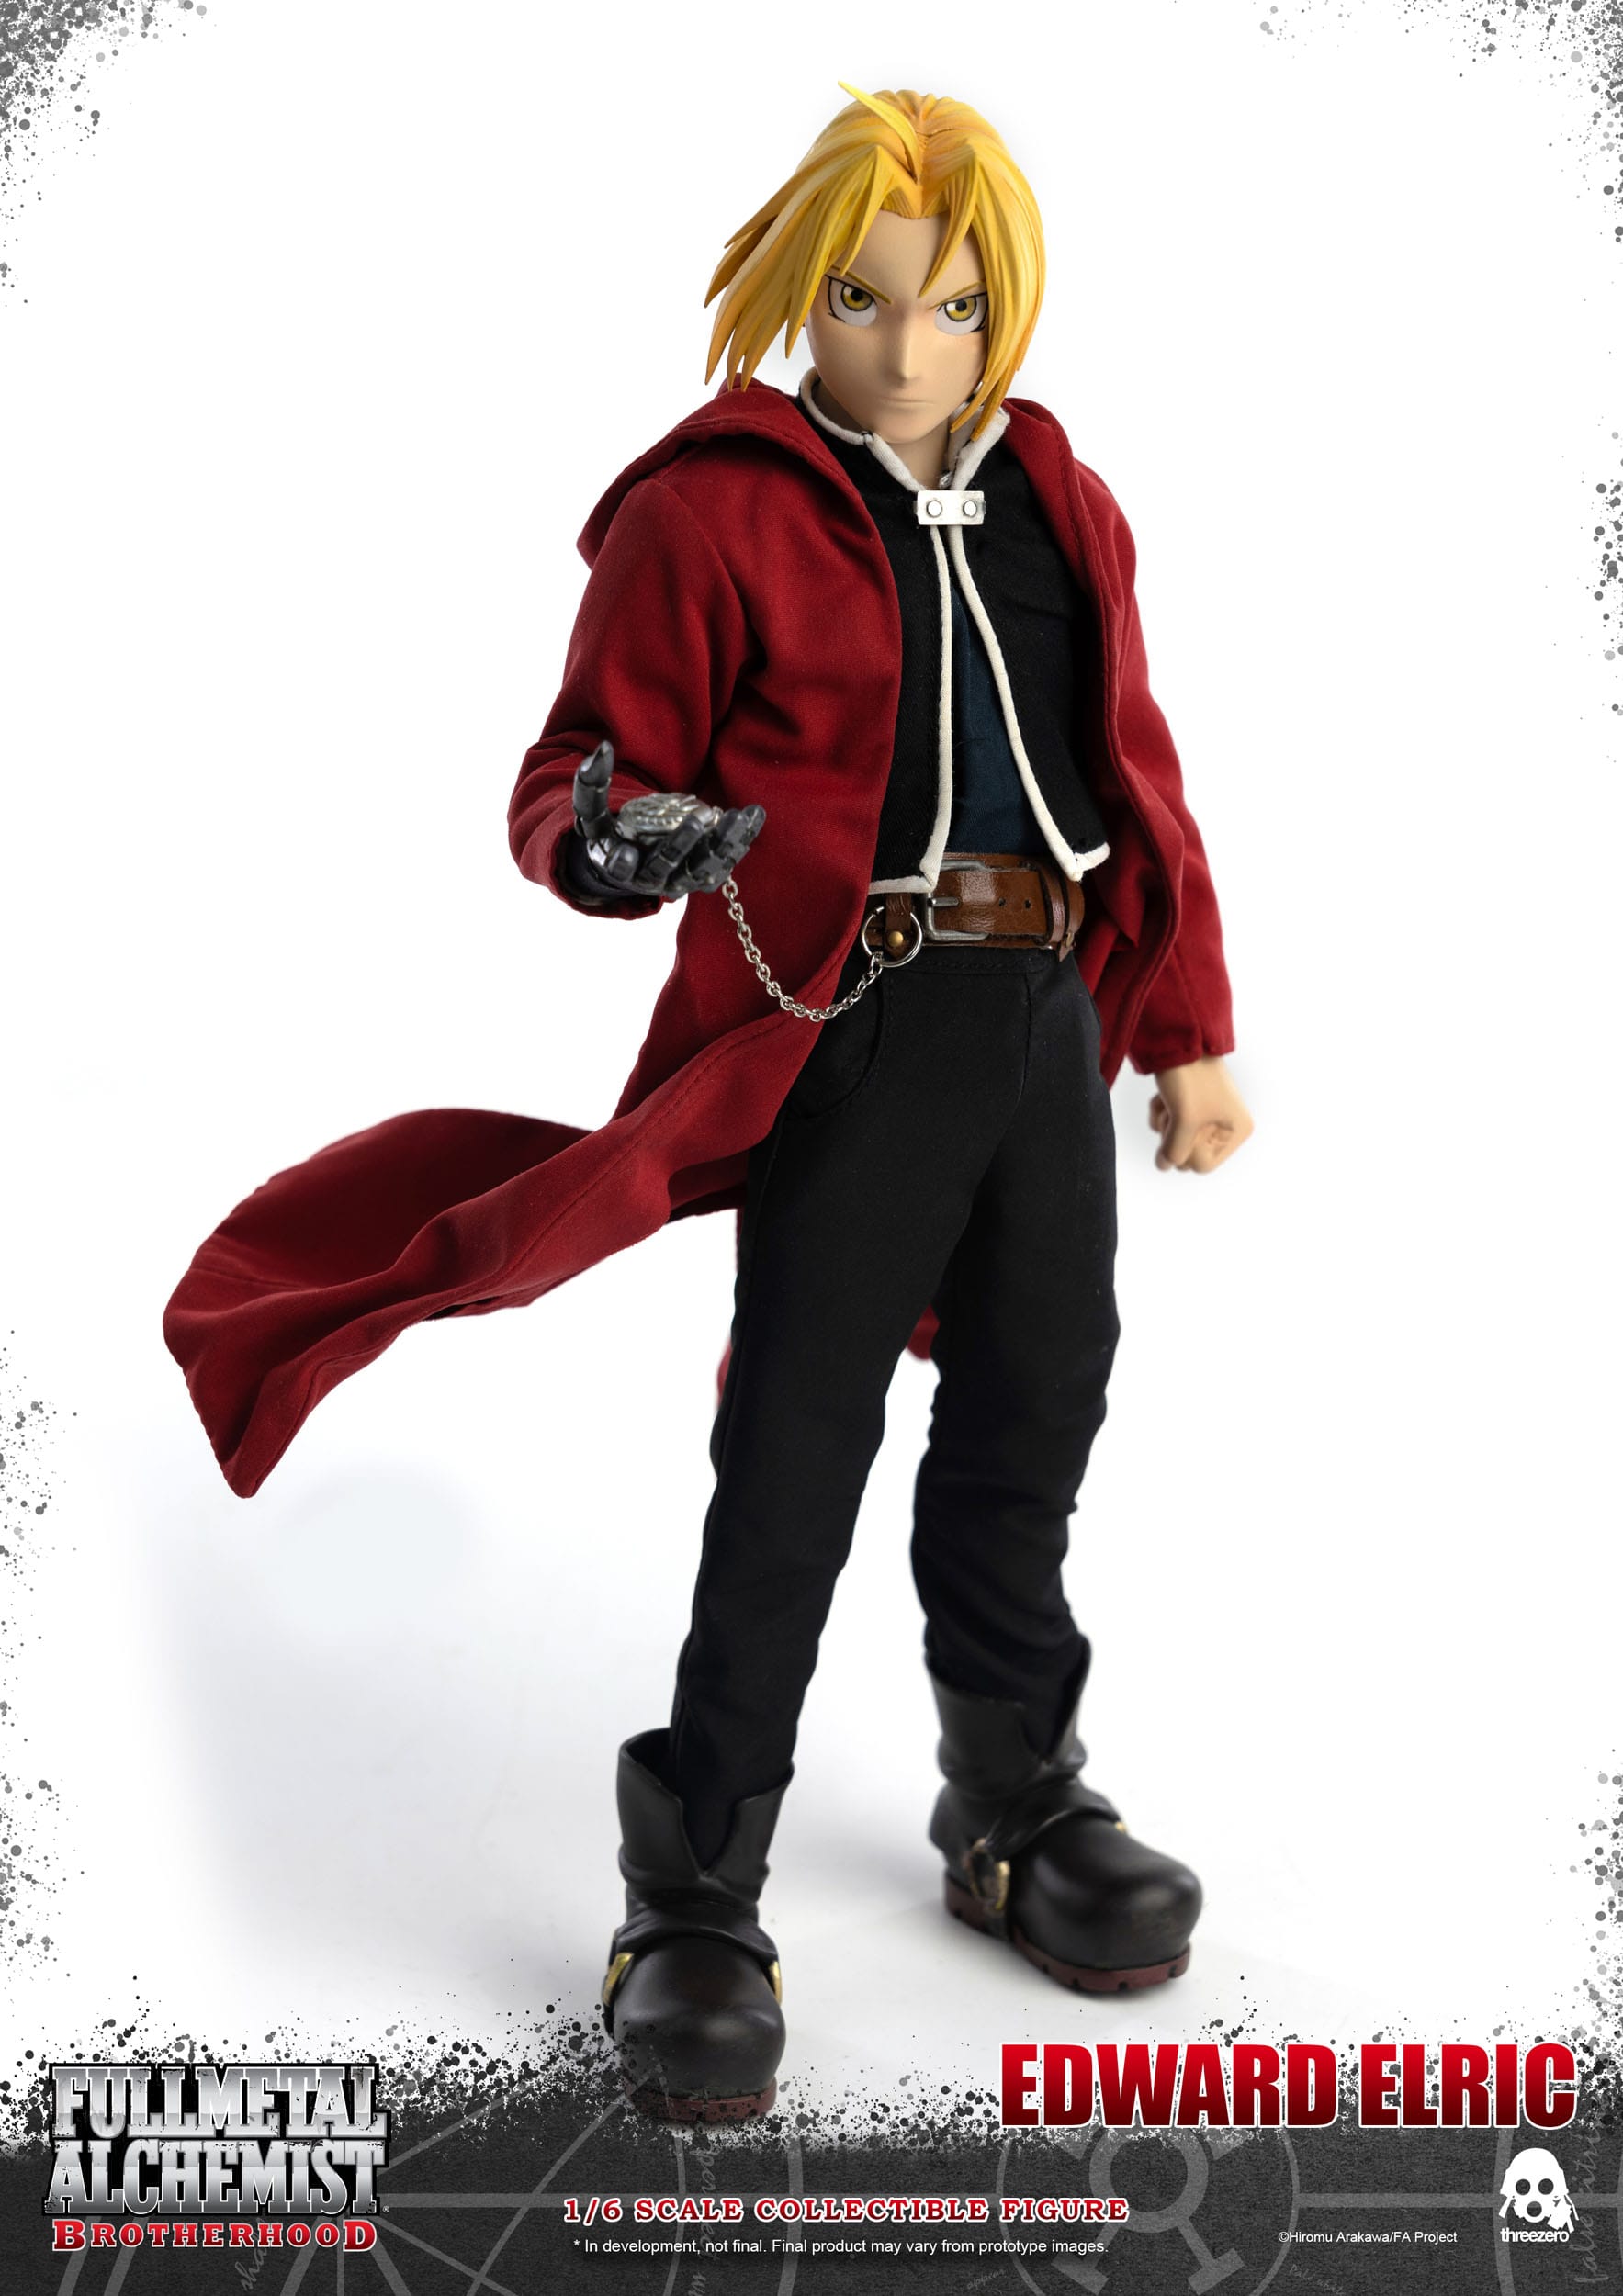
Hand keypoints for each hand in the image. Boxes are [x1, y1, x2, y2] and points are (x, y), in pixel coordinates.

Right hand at [569, 740, 764, 900]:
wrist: (634, 860)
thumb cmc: (610, 833)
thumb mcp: (591, 814)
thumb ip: (590, 785)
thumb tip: (603, 748)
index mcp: (620, 867)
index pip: (620, 868)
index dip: (622, 863)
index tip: (626, 852)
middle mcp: (652, 879)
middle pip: (669, 866)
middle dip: (683, 844)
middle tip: (696, 819)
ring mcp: (681, 881)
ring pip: (704, 868)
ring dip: (722, 844)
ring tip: (736, 817)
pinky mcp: (704, 877)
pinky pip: (726, 860)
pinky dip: (741, 839)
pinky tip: (754, 815)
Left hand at [1148, 1057, 1253, 1173]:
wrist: (1178, 1039)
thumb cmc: (1190, 1078)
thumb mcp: (1184, 1121)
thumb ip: (1173, 1151)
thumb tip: (1163, 1166)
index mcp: (1238, 1130)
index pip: (1202, 1165)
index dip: (1185, 1151)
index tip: (1183, 1127)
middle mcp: (1225, 1125)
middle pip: (1187, 1155)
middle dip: (1174, 1135)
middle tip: (1175, 1112)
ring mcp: (1205, 1115)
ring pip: (1173, 1140)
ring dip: (1164, 1122)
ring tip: (1169, 1101)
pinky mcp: (1187, 1106)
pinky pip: (1167, 1126)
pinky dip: (1160, 1112)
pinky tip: (1162, 1097)